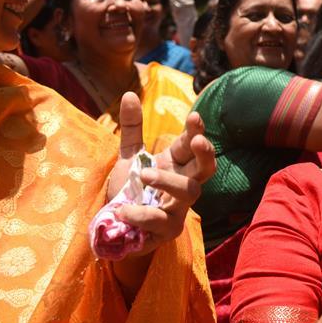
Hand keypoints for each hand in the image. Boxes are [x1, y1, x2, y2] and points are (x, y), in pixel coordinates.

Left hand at [108, 93, 215, 255]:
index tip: (195, 117)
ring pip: (190, 191)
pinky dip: (142, 214)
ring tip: (143, 174)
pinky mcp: (167, 230)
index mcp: (176, 164)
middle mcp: (183, 183)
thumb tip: (130, 92)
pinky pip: (162, 220)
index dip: (196, 131)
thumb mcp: (129, 156)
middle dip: (206, 154)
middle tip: (198, 141)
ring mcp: (178, 208)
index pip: (192, 144)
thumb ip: (132, 127)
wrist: (115, 228)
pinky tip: (124, 210)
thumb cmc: (129, 190)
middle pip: (206, 168)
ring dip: (169, 181)